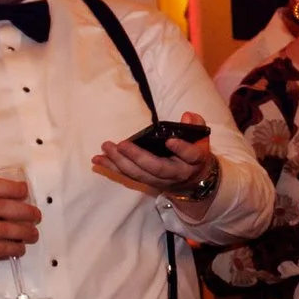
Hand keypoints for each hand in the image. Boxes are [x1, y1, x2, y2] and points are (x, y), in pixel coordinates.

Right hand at [0, 176, 38, 288]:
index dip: (11, 187)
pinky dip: (15, 247)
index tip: (25, 191)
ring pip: (3, 229)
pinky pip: (0, 248)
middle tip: (36, 215)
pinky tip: (21, 247)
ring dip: (24, 231)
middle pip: (0, 207)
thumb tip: (21, 193)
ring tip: (33, 233)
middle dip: (24, 211)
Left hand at [95, 111, 216, 201]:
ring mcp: (160, 180)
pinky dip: (112, 168)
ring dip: (120, 162)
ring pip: (139, 174)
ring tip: (106, 148)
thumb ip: (195, 125)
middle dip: (138, 157)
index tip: (169, 140)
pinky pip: (128, 176)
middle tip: (122, 144)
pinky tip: (98, 160)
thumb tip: (187, 115)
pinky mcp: (147, 182)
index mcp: (193, 161)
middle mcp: (176, 173)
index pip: (189, 155)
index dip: (181, 149)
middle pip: (157, 168)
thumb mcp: (201, 138)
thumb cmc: (194, 152)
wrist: (194, 180)